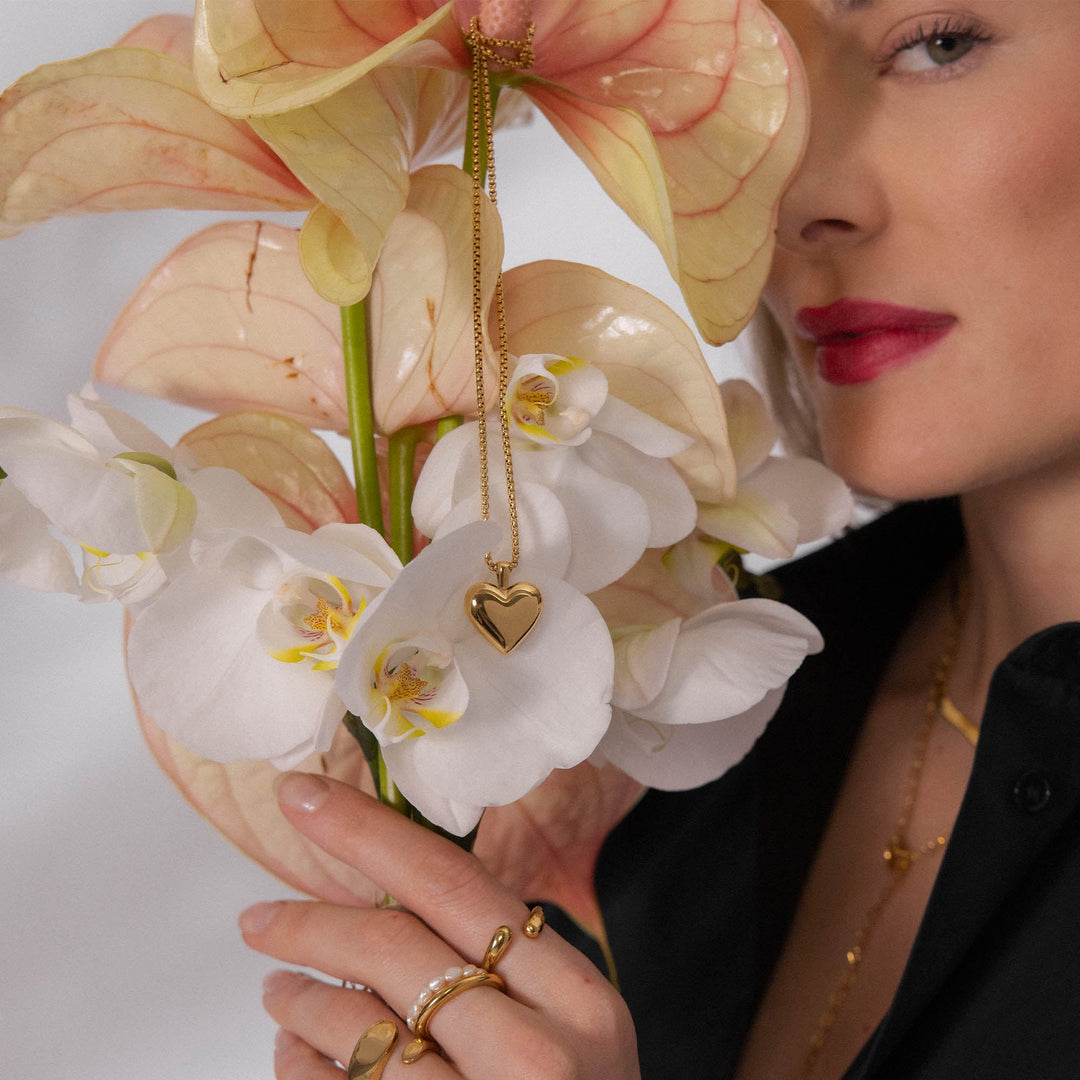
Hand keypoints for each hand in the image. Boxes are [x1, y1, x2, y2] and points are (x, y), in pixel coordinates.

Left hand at [239, 773, 640, 1078]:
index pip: (456, 883)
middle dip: (311, 921)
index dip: (369, 831)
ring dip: (301, 1002)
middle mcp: (541, 1051)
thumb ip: (501, 963)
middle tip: (257, 918)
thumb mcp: (569, 1029)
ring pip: (362, 1029)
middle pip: (397, 948)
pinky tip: (295, 1058)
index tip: (303, 797)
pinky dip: (304, 1070)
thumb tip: (382, 893)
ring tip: (277, 993)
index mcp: (578, 996)